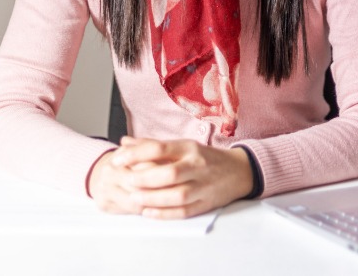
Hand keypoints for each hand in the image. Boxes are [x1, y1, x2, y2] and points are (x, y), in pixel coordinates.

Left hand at [87, 137, 254, 218]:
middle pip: (170, 173)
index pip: (160, 148)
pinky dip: (165, 214)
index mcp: (189, 147)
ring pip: (178, 195)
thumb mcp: (182, 146)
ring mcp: (204, 185)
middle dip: (145, 179)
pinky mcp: (207, 203)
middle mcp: (198, 165)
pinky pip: (185, 210)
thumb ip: (152, 145)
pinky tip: (149, 212)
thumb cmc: (205, 158)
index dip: (135, 154)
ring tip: (134, 199)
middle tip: (126, 181)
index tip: (117, 160)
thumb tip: (124, 143)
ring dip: (153, 198)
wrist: (239, 171)